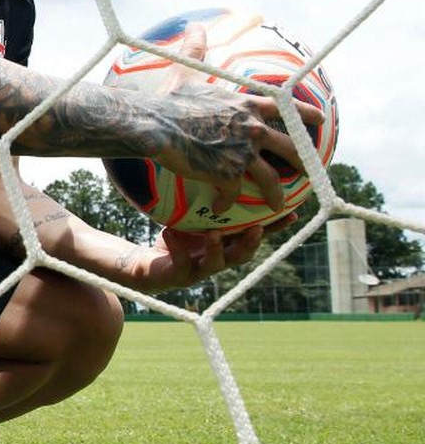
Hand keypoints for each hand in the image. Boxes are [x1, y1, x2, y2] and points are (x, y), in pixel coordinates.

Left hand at [123, 211, 295, 293]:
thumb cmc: (179, 236)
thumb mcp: (196, 215)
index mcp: (227, 244)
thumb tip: (227, 167)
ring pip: (216, 264)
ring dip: (217, 249)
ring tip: (214, 233)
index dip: (275, 227)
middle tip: (256, 228)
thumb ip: (212, 200)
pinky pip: (181, 264)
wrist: (150, 265)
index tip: (293, 213)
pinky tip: (170, 232)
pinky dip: (177, 248)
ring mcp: (200, 270)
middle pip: (242, 255)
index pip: (256, 235)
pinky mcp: (179, 276)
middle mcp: (219, 259)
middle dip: (251, 242)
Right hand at [150, 25, 323, 213]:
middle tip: (310, 172)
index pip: (287, 110)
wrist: (155, 125)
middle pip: (291, 148)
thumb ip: (195, 50)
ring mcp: (242, 153)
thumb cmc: (168, 100)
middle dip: (303, 162)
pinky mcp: (226, 173)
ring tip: (278, 205)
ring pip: (271, 178)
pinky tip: (222, 207)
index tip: (320, 121)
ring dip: (275, 194)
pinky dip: (227, 201)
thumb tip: (194, 26)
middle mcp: (252, 128)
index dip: (306, 115)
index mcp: (247, 105)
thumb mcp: (185, 72)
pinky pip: (233, 193)